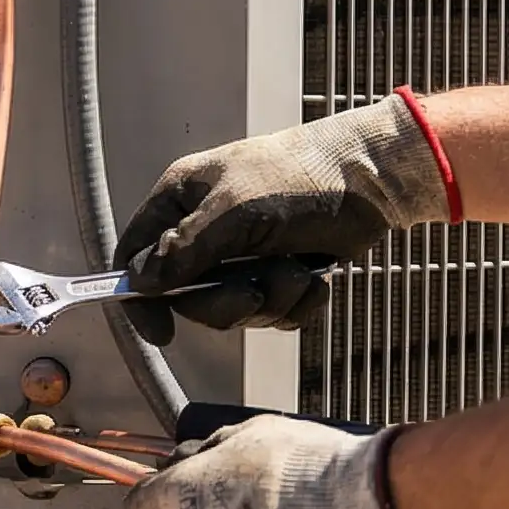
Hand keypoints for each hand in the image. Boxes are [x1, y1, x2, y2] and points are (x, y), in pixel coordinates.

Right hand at [115, 99, 448, 344]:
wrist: (373, 180)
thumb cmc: (299, 176)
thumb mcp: (235, 209)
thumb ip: (184, 248)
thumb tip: (139, 282)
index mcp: (180, 201)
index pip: (135, 256)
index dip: (139, 297)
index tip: (162, 331)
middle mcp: (204, 231)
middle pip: (186, 297)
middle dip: (226, 301)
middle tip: (255, 289)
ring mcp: (242, 257)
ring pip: (233, 311)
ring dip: (270, 300)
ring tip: (298, 269)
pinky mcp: (278, 276)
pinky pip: (273, 315)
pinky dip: (297, 304)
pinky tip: (315, 278)